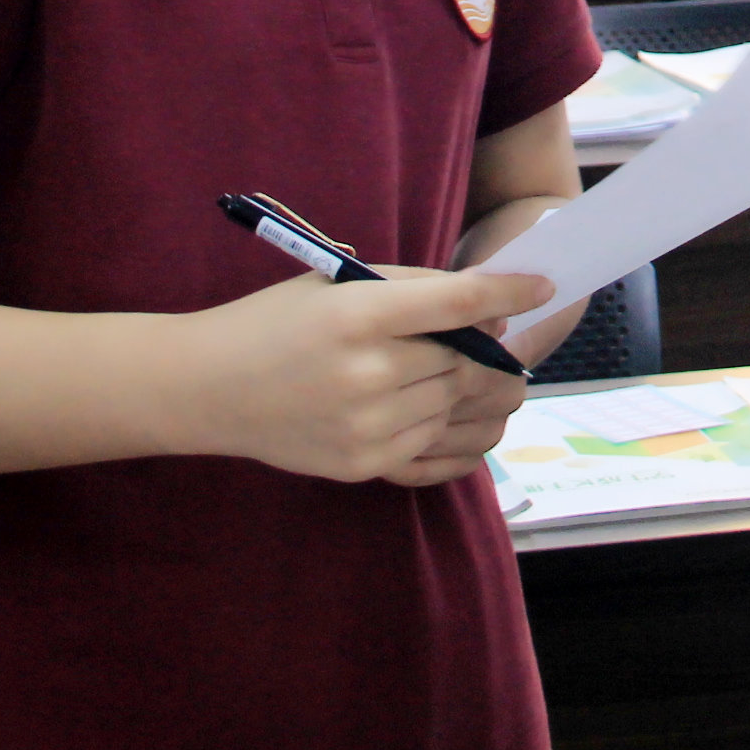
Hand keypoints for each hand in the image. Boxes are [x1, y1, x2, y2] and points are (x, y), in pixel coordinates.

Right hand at [169, 265, 547, 486]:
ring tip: (497, 383)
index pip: (456, 302)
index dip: (508, 293)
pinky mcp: (361, 466)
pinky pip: (434, 452)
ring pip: (453, 406)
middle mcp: (365, 373)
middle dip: (494, 352)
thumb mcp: (336, 283)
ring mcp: (364, 426)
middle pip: (462, 362)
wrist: (207, 388)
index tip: (542, 287)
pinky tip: (477, 424)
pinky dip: (462, 436)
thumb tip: (482, 304)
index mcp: (359, 315)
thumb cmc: (275, 322)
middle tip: (510, 345)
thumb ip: (409, 290)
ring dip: (481, 394)